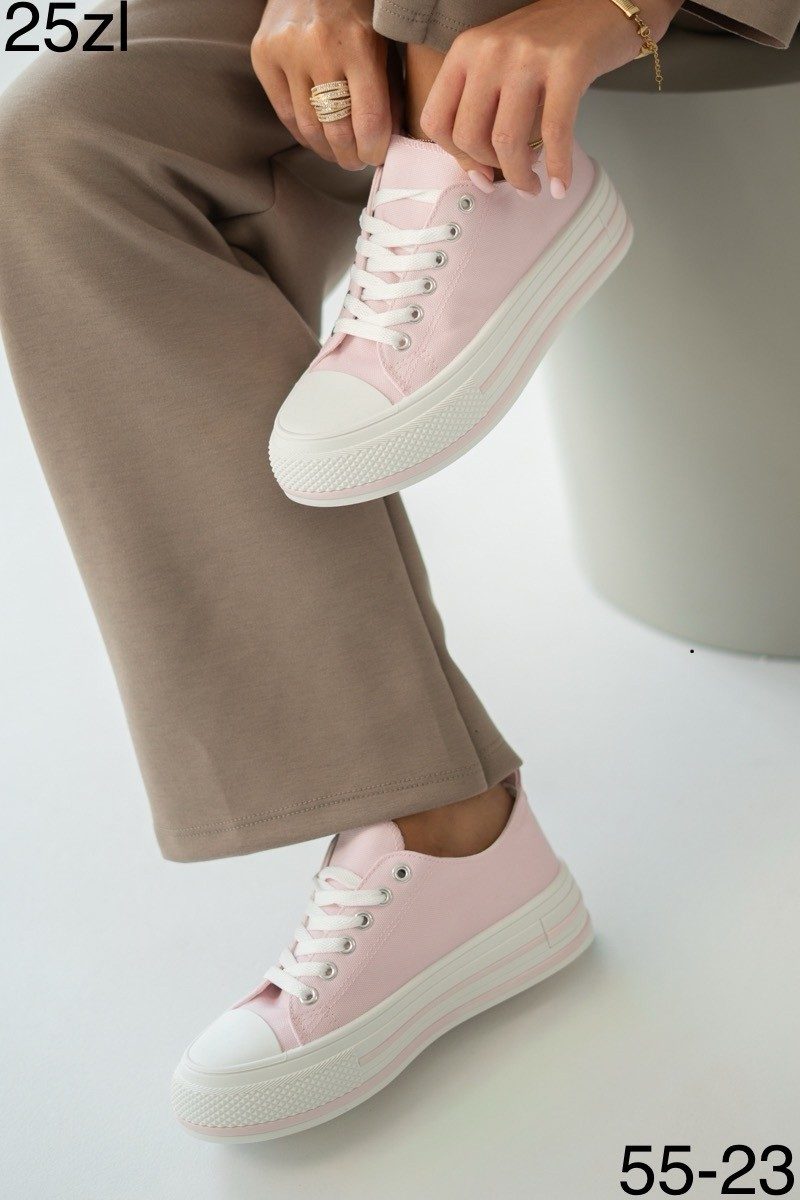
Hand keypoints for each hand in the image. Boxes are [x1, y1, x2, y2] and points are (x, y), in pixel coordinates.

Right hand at [251, 0, 395, 169]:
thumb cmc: (358, 8)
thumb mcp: (384, 44)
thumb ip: (388, 92)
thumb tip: (389, 142)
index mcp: (359, 45)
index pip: (368, 122)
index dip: (374, 151)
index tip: (376, 157)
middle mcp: (320, 50)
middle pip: (336, 132)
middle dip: (351, 157)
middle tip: (357, 162)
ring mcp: (287, 52)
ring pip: (309, 129)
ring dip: (327, 150)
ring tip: (339, 153)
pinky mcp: (263, 54)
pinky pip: (285, 113)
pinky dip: (304, 133)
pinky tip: (317, 136)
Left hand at [420, 0, 681, 194]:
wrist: (602, 5)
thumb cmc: (550, 44)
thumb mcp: (500, 66)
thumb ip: (482, 110)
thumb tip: (478, 174)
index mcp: (466, 50)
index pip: (436, 121)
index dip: (457, 158)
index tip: (480, 173)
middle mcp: (490, 49)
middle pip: (469, 136)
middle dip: (491, 169)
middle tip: (513, 177)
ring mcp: (528, 55)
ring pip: (506, 141)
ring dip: (520, 177)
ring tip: (533, 184)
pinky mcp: (568, 64)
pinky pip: (555, 132)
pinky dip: (558, 166)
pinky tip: (561, 184)